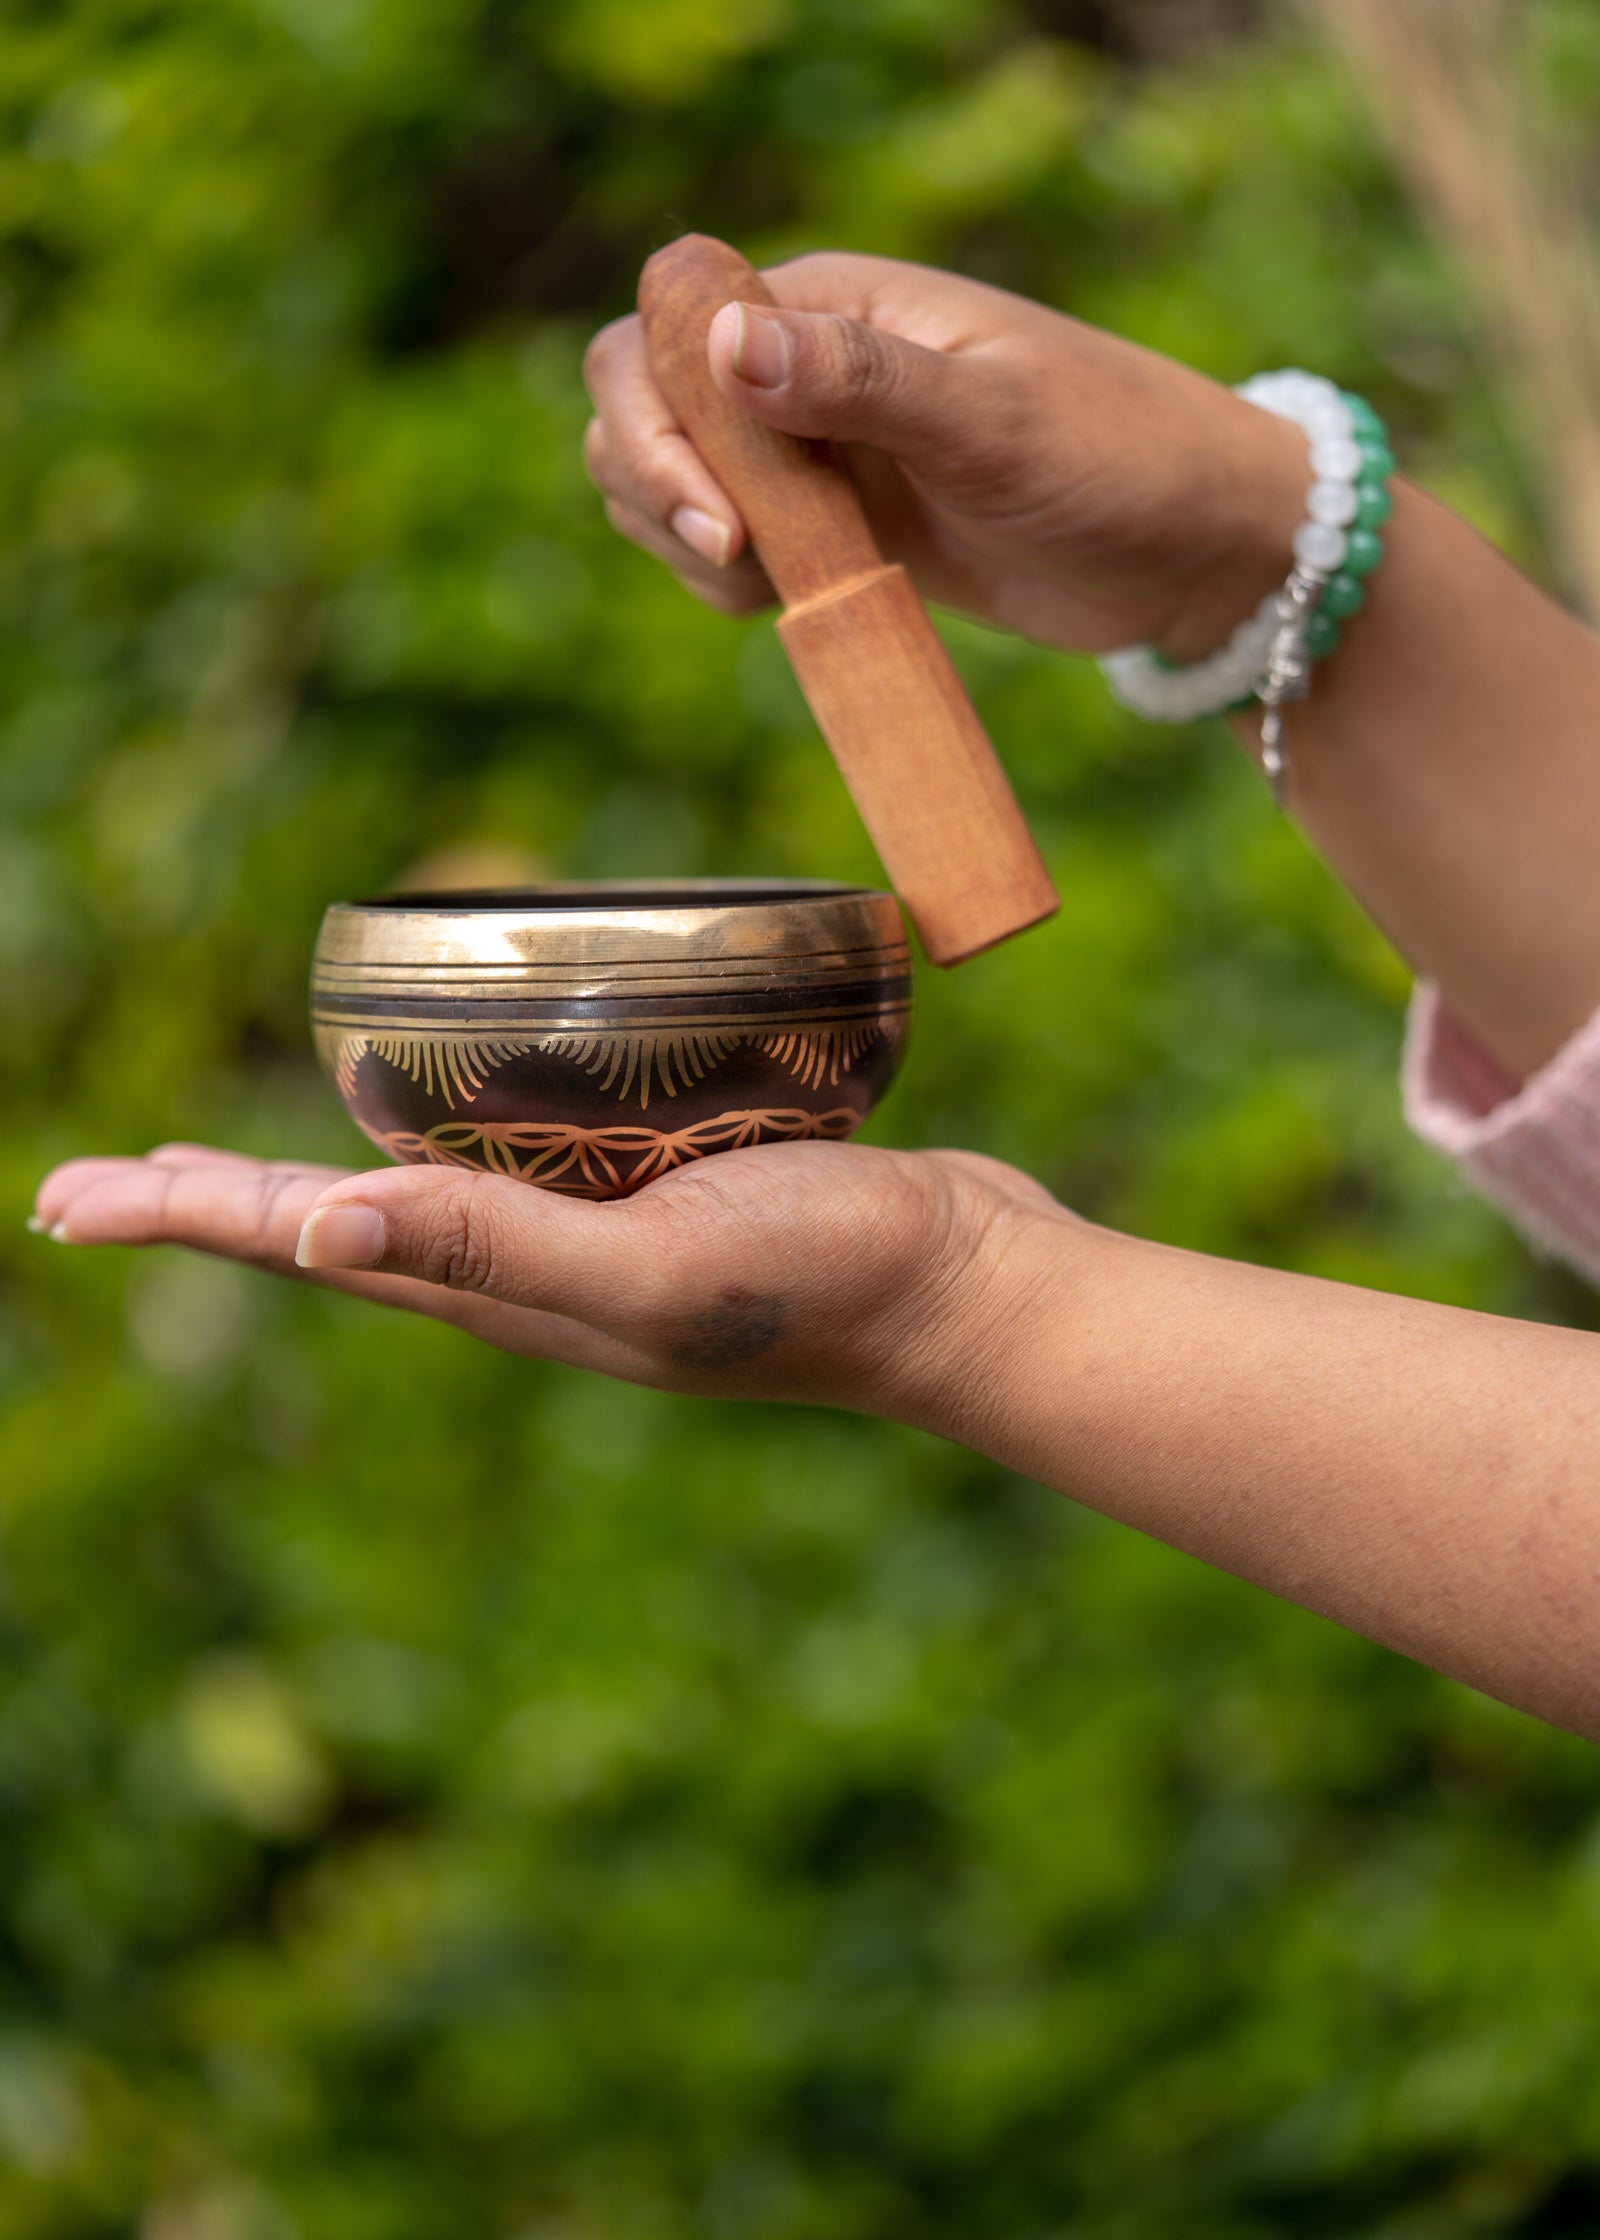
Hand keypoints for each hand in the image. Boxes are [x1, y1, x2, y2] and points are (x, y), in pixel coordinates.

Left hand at [32, 1141, 1070, 1416]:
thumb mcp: (652, 1270)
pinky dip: (445, 1135)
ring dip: (313, 1172)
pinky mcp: (660, 1188)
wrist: (963, 1287)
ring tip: (236, 1163)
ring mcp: (595, 1232)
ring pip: (417, 1193)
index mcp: (506, 1292)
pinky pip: (518, 1158)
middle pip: (335, 1225)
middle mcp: (529, 1268)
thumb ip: (494, 1247)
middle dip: (213, 1206)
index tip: (68, 1202)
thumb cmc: (822, 1282)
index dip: (184, 1218)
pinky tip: (448, 1114)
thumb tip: (316, 1235)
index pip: (308, 1245)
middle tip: (102, 1188)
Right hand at [583, 250, 1307, 662]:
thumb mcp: (991, 422)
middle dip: (656, 485)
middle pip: (640, 403)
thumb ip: (860, 381)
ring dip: (683, 540)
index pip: (665, 320)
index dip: (655, 411)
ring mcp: (815, 451)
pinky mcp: (835, 527)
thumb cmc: (1117, 461)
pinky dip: (729, 586)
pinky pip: (728, 550)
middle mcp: (805, 366)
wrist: (1192, 552)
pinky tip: (794, 604)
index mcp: (833, 304)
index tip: (721, 509)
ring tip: (776, 586)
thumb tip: (724, 342)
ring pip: (670, 484)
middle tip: (735, 560)